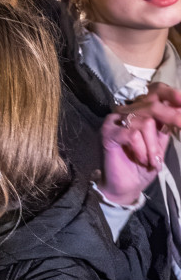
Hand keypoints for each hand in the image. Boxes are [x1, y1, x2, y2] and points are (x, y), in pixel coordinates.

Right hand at [98, 83, 180, 205]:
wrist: (125, 187)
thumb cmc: (144, 165)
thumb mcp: (161, 143)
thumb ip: (167, 126)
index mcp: (140, 111)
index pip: (156, 92)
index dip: (171, 94)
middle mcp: (126, 112)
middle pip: (152, 104)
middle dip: (172, 116)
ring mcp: (114, 121)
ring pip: (145, 122)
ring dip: (154, 146)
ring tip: (153, 161)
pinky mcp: (107, 133)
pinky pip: (132, 135)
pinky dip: (141, 149)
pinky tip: (141, 160)